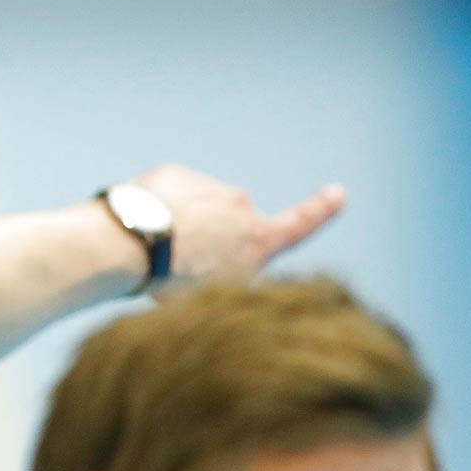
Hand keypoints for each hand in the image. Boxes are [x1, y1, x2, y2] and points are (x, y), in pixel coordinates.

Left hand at [132, 164, 345, 282]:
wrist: (133, 245)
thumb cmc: (172, 283)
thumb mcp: (213, 296)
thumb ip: (227, 275)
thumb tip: (213, 263)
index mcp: (258, 239)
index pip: (299, 223)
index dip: (321, 210)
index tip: (338, 192)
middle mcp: (242, 207)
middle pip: (228, 224)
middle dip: (207, 238)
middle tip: (176, 263)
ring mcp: (209, 186)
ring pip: (195, 209)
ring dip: (179, 224)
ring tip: (153, 249)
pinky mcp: (178, 174)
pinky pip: (169, 196)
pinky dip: (157, 209)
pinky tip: (139, 227)